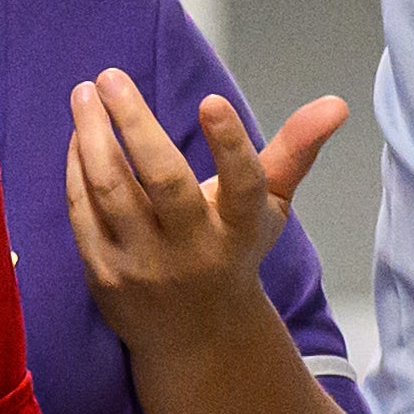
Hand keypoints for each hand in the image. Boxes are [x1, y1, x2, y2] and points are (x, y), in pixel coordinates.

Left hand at [63, 69, 343, 329]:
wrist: (195, 338)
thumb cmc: (232, 252)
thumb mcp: (269, 207)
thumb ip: (294, 152)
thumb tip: (336, 103)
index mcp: (240, 230)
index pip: (242, 185)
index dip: (229, 143)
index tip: (210, 100)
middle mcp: (195, 251)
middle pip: (163, 181)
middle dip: (134, 123)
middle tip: (111, 76)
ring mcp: (146, 266)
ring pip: (111, 190)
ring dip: (92, 134)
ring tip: (85, 94)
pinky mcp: (105, 275)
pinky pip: (83, 211)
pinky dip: (76, 167)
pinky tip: (80, 135)